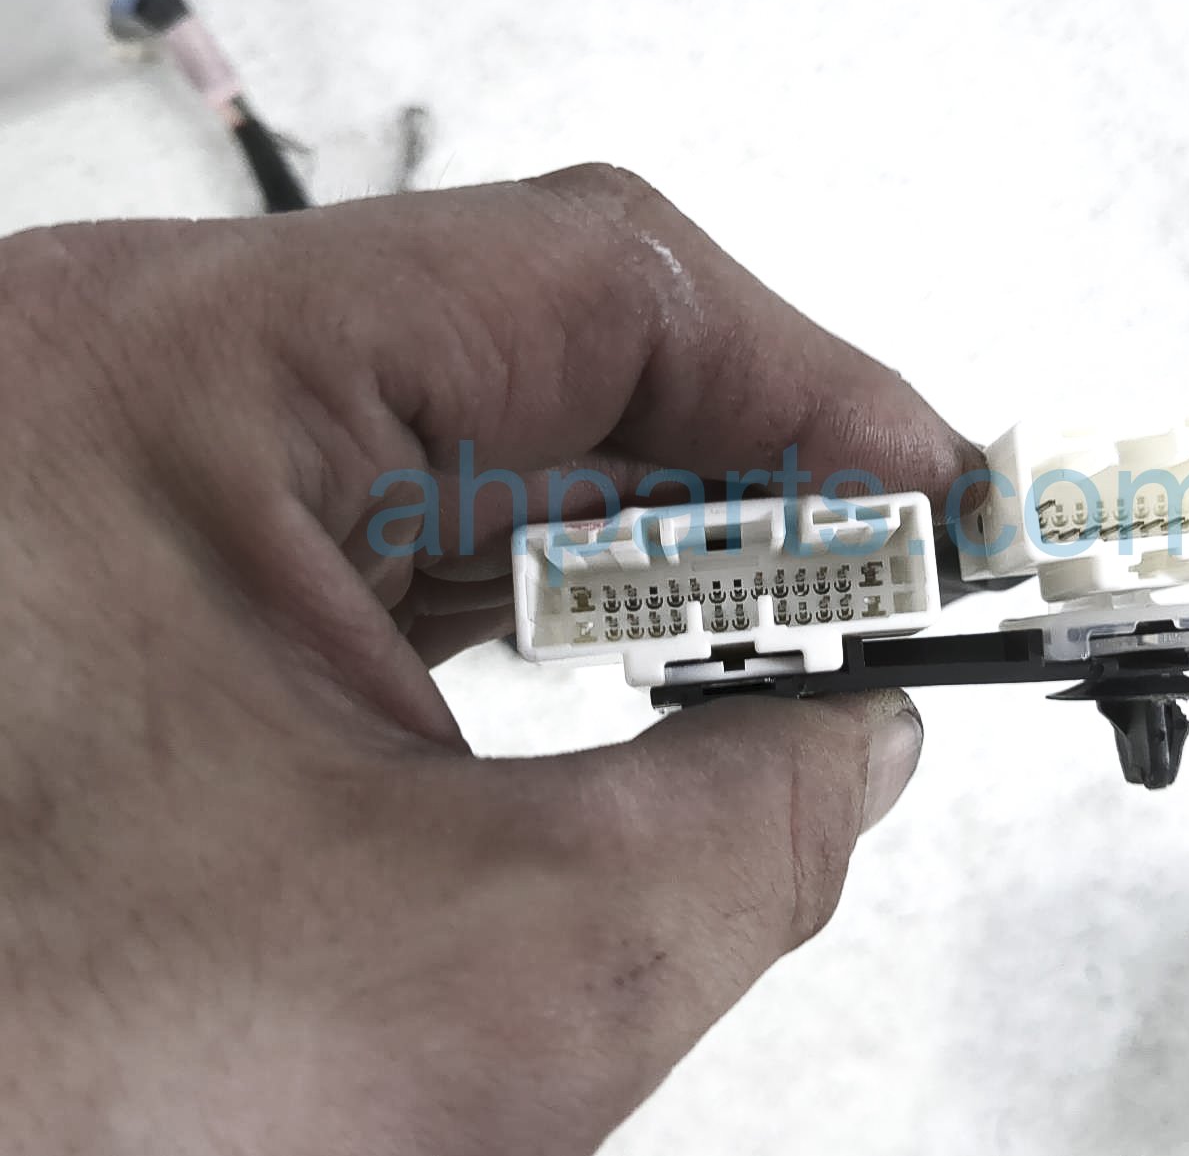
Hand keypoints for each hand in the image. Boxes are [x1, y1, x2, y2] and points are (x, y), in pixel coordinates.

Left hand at [0, 165, 978, 1154]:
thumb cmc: (28, 1089)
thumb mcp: (485, 970)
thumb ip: (743, 836)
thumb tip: (856, 748)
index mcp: (171, 385)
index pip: (593, 286)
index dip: (809, 384)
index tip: (926, 491)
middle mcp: (119, 400)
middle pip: (532, 363)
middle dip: (745, 485)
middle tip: (888, 581)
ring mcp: (110, 497)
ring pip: (460, 461)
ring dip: (642, 556)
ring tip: (785, 641)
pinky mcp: (123, 601)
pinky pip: (381, 551)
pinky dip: (528, 614)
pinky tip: (622, 681)